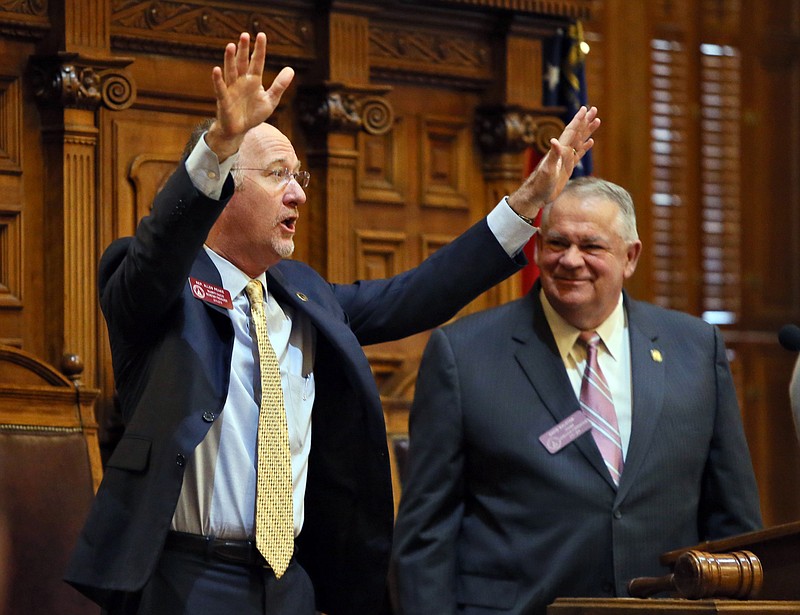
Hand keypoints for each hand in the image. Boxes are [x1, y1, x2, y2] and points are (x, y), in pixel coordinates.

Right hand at [205, 32, 294, 161]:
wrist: (240, 130)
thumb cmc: (253, 114)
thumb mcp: (270, 100)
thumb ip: (279, 85)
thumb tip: (291, 69)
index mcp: (253, 80)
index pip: (257, 62)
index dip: (259, 49)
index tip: (261, 35)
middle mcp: (241, 81)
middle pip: (242, 63)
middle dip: (243, 50)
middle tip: (245, 35)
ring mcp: (232, 89)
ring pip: (230, 71)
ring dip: (230, 59)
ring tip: (231, 46)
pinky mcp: (224, 100)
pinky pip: (221, 88)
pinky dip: (218, 80)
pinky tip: (216, 69)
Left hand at [507, 106, 600, 220]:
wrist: (536, 196)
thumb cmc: (540, 184)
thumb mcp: (548, 170)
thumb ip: (553, 156)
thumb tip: (554, 141)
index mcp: (560, 150)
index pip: (571, 131)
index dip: (578, 120)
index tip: (585, 108)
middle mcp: (563, 152)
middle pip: (577, 132)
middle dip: (585, 121)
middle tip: (594, 109)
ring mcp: (566, 159)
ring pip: (579, 141)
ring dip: (587, 131)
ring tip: (597, 121)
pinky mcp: (568, 168)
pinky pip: (578, 154)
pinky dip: (585, 147)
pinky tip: (590, 141)